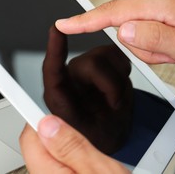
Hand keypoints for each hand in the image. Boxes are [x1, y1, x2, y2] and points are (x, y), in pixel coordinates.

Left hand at [20, 115, 129, 173]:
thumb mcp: (101, 172)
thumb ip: (72, 147)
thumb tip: (48, 124)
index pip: (30, 137)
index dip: (41, 119)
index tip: (53, 109)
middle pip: (38, 148)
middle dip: (58, 138)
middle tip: (84, 143)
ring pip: (48, 160)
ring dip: (64, 151)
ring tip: (89, 160)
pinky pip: (57, 171)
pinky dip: (68, 164)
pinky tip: (86, 170)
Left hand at [42, 26, 133, 153]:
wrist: (111, 138)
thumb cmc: (97, 140)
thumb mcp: (91, 145)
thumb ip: (77, 131)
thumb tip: (54, 119)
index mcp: (59, 100)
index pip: (52, 72)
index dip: (55, 49)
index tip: (57, 29)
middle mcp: (69, 80)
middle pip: (89, 63)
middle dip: (109, 83)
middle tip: (115, 105)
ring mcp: (84, 70)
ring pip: (104, 55)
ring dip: (118, 79)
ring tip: (115, 99)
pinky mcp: (98, 62)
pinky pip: (114, 54)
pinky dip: (122, 69)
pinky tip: (118, 86)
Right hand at [55, 0, 174, 71]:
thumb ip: (154, 39)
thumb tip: (122, 29)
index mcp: (163, 4)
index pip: (114, 13)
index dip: (85, 20)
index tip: (63, 24)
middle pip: (126, 24)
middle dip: (142, 45)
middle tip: (169, 52)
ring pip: (135, 26)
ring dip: (151, 43)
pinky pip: (144, 22)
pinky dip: (155, 36)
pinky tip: (174, 38)